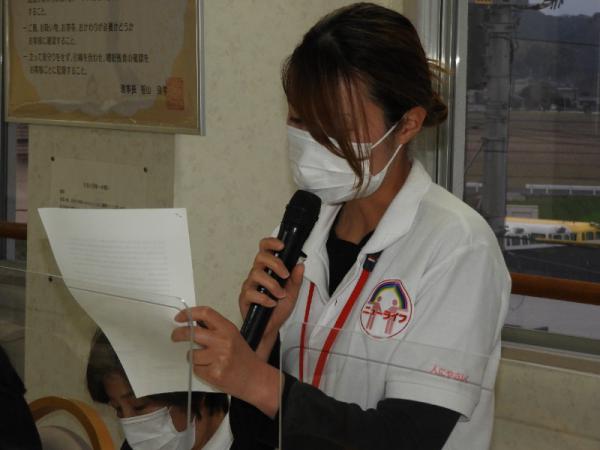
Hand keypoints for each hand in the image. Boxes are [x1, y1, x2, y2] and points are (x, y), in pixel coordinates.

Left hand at [171, 306, 280, 416]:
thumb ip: (215, 329)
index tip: (180, 317)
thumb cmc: (243, 357)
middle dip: (179, 334)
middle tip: (175, 336)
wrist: (256, 379)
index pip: (205, 313)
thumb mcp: (233, 336)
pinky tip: (212, 370)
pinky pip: (196, 369)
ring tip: (206, 360)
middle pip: (192, 333)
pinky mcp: (214, 373)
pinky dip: (199, 370)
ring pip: (192, 354)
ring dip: (193, 357)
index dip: (189, 313)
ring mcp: (219, 358)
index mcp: (228, 328)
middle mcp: (223, 341)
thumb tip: (192, 324)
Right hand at [239, 237, 303, 353]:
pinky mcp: (245, 297)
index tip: (282, 246)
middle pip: (260, 257)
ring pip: (256, 274)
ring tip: (280, 295)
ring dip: (272, 284)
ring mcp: (250, 285)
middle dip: (275, 264)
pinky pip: (251, 293)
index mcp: (268, 269)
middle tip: (285, 275)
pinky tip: (272, 303)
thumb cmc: (279, 308)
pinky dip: (264, 298)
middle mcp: (257, 274)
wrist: (270, 328)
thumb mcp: (292, 293)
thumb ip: (296, 279)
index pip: (265, 249)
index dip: (271, 243)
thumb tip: (300, 265)